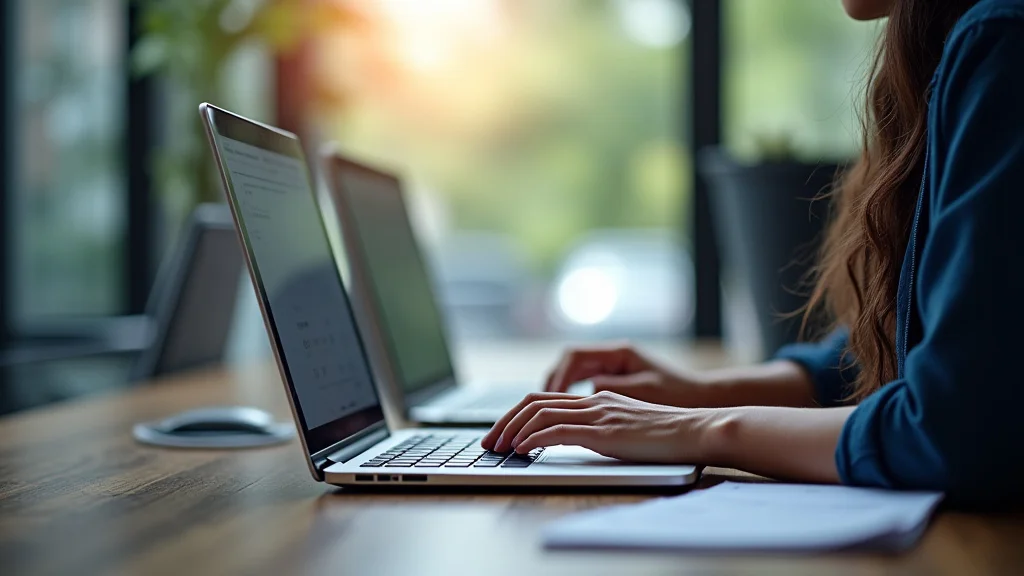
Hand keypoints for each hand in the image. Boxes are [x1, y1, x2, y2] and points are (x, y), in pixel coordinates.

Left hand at [480, 391, 709, 462]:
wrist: (697, 430)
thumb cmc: (669, 435)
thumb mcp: (628, 426)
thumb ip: (602, 426)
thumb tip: (576, 437)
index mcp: (598, 397)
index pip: (545, 398)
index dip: (517, 413)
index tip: (503, 433)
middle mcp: (594, 400)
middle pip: (534, 400)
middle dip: (505, 420)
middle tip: (489, 442)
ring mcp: (598, 413)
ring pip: (540, 413)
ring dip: (513, 430)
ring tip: (500, 448)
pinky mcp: (604, 431)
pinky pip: (557, 431)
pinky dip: (534, 439)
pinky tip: (523, 449)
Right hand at [544, 343, 715, 407]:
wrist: (704, 403)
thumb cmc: (680, 395)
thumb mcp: (644, 392)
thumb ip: (612, 390)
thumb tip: (584, 393)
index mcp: (620, 353)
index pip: (574, 356)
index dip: (557, 377)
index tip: (547, 398)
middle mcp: (614, 356)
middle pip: (567, 363)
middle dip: (549, 384)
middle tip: (536, 407)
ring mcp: (614, 368)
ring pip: (572, 374)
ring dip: (555, 392)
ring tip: (541, 413)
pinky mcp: (617, 382)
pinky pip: (583, 384)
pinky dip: (569, 397)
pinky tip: (562, 415)